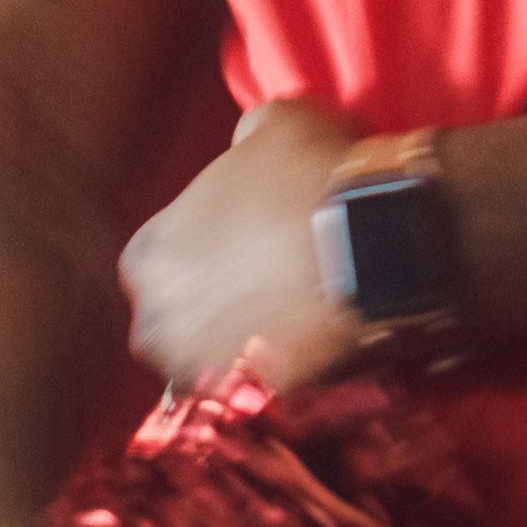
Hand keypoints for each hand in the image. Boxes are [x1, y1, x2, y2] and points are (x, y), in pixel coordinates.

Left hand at [120, 96, 370, 391]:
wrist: (378, 243)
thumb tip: (249, 146)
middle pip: (176, 319)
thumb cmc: (315, 176)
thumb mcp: (276, 125)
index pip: (158, 261)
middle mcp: (158, 322)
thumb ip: (246, 139)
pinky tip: (313, 345)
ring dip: (238, 347)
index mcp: (148, 256)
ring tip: (289, 323)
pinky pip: (257, 392)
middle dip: (211, 308)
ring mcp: (204, 369)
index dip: (203, 250)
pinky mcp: (254, 401)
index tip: (241, 244)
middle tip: (264, 287)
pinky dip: (278, 375)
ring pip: (212, 362)